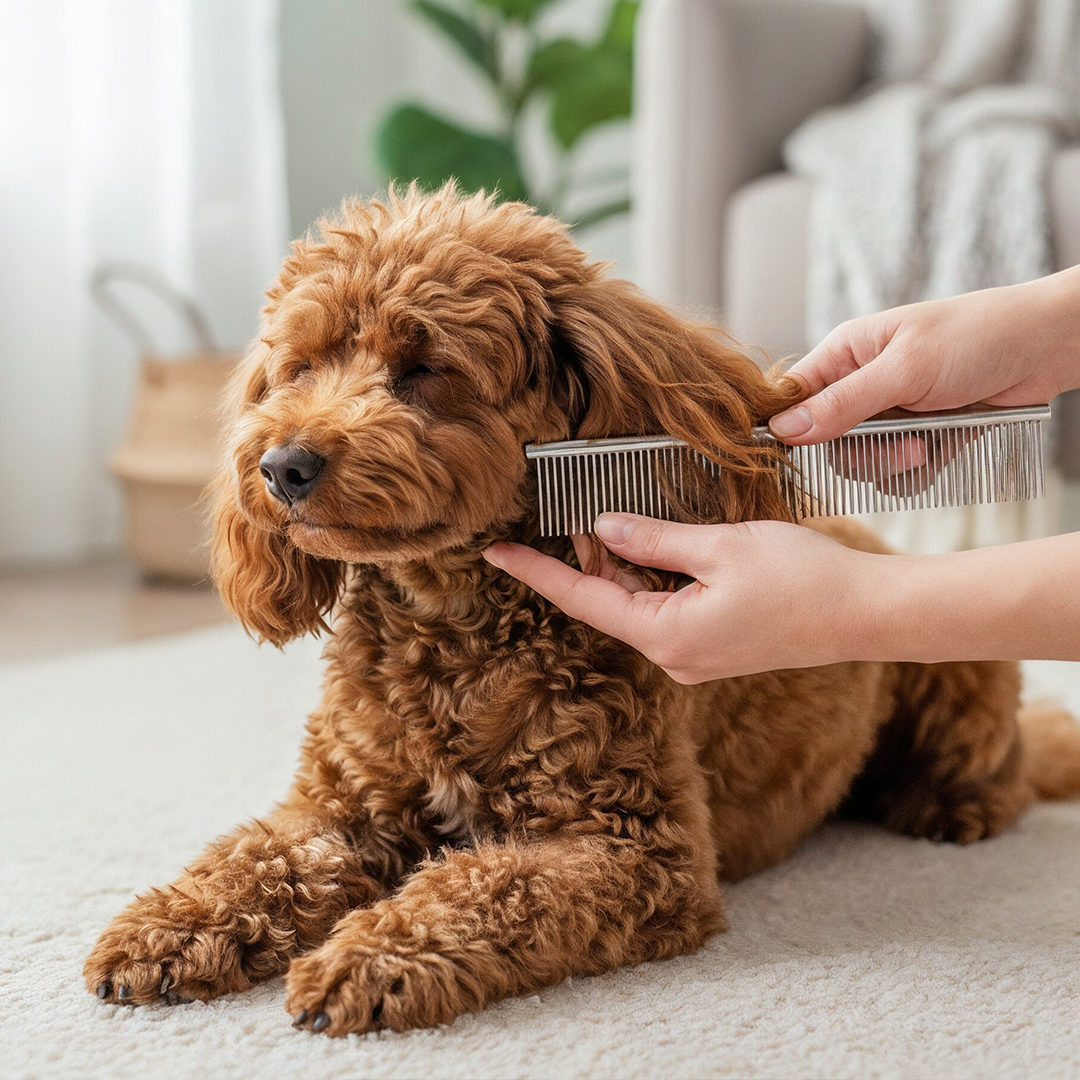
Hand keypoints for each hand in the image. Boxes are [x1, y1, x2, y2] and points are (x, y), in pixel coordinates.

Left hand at [484, 513, 874, 682]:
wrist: (866, 614)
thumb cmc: (801, 580)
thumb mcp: (719, 547)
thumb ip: (654, 539)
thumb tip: (601, 529)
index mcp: (665, 636)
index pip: (581, 600)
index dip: (534, 572)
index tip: (492, 553)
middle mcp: (673, 654)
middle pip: (608, 601)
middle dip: (584, 558)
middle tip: (562, 509)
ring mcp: (694, 653)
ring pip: (638, 602)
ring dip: (621, 562)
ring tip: (602, 517)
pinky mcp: (714, 643)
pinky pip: (665, 607)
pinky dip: (651, 574)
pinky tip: (650, 542)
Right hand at [769, 267, 1079, 445]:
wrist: (1050, 345)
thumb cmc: (979, 336)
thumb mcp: (906, 368)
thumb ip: (844, 403)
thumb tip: (784, 429)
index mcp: (846, 353)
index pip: (792, 396)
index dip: (791, 426)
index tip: (808, 447)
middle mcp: (861, 383)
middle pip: (827, 441)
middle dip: (864, 452)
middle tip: (904, 444)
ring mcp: (890, 413)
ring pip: (863, 462)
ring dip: (896, 462)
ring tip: (929, 444)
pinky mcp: (919, 435)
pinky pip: (897, 472)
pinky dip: (919, 471)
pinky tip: (942, 450)